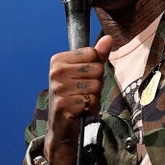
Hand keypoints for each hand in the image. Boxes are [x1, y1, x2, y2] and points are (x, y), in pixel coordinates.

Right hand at [44, 34, 112, 164]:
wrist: (62, 126)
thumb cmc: (76, 96)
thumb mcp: (86, 73)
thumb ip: (98, 55)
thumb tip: (109, 38)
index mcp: (58, 60)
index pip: (93, 53)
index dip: (95, 67)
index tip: (84, 78)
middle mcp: (56, 72)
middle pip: (96, 69)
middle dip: (96, 83)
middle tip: (83, 92)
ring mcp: (59, 88)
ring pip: (96, 85)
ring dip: (94, 96)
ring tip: (82, 101)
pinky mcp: (64, 104)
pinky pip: (92, 100)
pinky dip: (91, 107)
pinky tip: (81, 110)